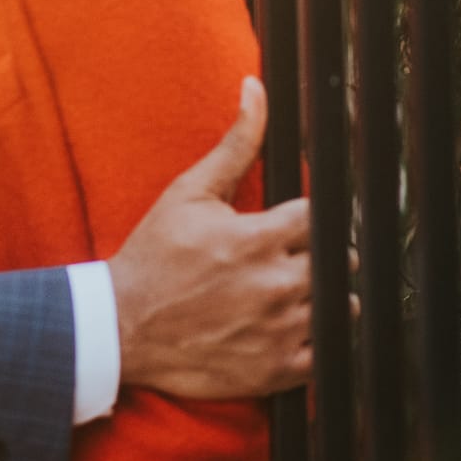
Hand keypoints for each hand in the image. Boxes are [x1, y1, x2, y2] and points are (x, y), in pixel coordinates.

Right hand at [106, 78, 324, 399]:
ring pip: (340, 307)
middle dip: (317, 255)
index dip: (304, 220)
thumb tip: (255, 89)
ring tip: (288, 293)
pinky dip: (315, 341)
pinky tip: (285, 327)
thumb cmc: (152, 258)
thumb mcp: (188, 193)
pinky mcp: (276, 370)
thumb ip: (235, 143)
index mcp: (257, 238)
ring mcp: (278, 331)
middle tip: (286, 258)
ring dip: (322, 297)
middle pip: (336, 261)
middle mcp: (275, 285)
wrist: (120, 327)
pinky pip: (326, 354)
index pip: (320, 218)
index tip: (286, 227)